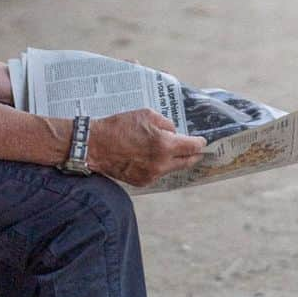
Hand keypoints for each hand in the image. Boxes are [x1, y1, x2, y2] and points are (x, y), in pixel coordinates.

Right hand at [88, 110, 205, 188]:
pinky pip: (158, 173)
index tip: (202, 141)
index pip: (192, 147)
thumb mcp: (146, 115)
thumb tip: (175, 133)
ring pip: (172, 168)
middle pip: (187, 161)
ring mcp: (152, 174)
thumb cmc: (119, 127)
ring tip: (171, 150)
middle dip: (193, 154)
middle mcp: (161, 163)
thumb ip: (166, 124)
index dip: (199, 143)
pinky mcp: (143, 181)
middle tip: (196, 149)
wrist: (95, 145)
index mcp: (164, 144)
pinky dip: (159, 165)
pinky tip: (152, 157)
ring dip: (175, 159)